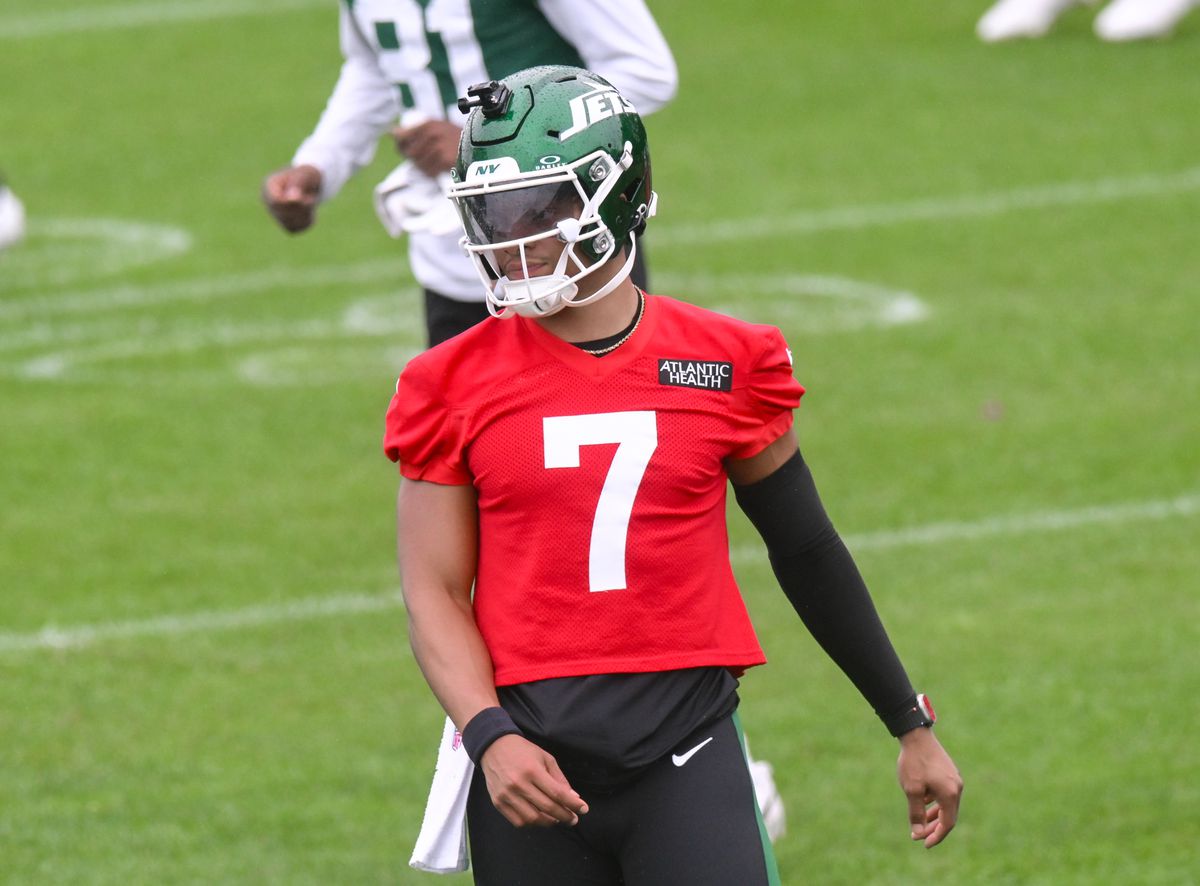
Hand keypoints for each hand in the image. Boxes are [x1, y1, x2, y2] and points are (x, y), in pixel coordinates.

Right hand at [261, 164, 321, 232]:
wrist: (310, 183)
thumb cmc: (307, 176)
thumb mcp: (305, 175)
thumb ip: (297, 184)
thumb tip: (293, 199)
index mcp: (269, 185)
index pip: (276, 201)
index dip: (292, 202)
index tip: (304, 196)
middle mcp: (267, 201)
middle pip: (283, 214)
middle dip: (301, 208)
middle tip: (310, 199)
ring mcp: (275, 213)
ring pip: (289, 224)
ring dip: (305, 215)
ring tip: (309, 202)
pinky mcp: (285, 223)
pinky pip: (295, 228)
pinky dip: (306, 221)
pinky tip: (308, 211)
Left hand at [392, 120, 462, 177]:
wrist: (480, 145)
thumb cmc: (455, 136)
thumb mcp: (437, 126)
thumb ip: (415, 130)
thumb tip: (392, 133)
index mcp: (428, 125)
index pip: (402, 136)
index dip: (399, 145)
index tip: (402, 149)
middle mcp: (432, 134)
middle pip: (409, 153)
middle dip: (412, 158)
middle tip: (421, 158)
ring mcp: (438, 148)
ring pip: (419, 164)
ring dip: (423, 167)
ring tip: (432, 163)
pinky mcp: (445, 160)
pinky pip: (429, 172)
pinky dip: (431, 173)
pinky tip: (437, 168)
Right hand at [479, 734, 588, 827]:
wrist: (493, 747)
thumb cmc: (523, 751)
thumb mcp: (545, 758)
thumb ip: (559, 778)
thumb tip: (573, 797)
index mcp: (532, 770)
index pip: (557, 793)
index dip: (573, 804)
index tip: (584, 809)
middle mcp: (518, 784)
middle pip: (547, 808)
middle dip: (565, 816)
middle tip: (573, 819)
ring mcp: (507, 795)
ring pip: (533, 818)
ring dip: (549, 822)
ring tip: (557, 819)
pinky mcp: (498, 802)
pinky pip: (518, 821)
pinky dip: (531, 823)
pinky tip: (539, 818)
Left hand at [896, 727, 962, 847]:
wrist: (916, 735)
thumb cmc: (914, 762)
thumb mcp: (912, 790)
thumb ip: (916, 812)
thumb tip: (917, 832)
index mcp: (950, 794)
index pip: (947, 823)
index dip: (936, 836)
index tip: (924, 844)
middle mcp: (956, 787)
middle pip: (948, 815)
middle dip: (933, 827)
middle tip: (918, 835)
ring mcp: (954, 779)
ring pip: (946, 805)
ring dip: (933, 815)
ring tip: (919, 823)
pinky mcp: (949, 773)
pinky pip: (944, 794)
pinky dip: (934, 802)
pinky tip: (922, 802)